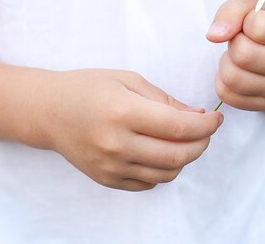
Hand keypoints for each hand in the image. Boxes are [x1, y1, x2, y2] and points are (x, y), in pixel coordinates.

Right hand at [36, 69, 222, 190]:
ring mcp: (110, 166)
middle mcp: (116, 144)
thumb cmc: (90, 87)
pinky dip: (163, 170)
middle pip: (177, 156)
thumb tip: (198, 117)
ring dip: (185, 159)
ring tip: (184, 140)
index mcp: (123, 112)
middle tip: (206, 131)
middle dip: (202, 144)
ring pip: (166, 174)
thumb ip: (166, 100)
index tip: (216, 119)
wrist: (48, 111)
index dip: (206, 126)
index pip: (178, 127)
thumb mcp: (129, 80)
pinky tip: (160, 151)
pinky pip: (148, 183)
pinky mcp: (106, 179)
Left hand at [206, 0, 264, 111]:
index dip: (247, 21)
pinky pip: (227, 95)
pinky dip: (222, 79)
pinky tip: (237, 69)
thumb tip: (214, 35)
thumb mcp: (255, 4)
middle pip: (244, 55)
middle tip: (243, 38)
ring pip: (233, 78)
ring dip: (227, 61)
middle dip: (235, 42)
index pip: (259, 28)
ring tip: (240, 53)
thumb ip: (233, 11)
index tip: (254, 21)